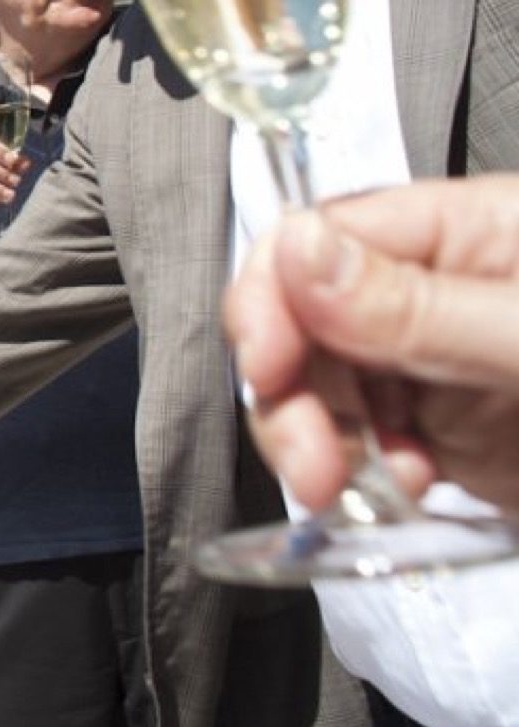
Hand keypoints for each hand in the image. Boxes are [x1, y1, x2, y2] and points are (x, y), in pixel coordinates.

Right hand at [225, 176, 518, 516]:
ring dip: (322, 445)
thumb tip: (294, 248)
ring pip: (319, 388)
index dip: (274, 300)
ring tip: (367, 496)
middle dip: (293, 397)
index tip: (266, 369)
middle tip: (313, 470)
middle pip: (304, 322)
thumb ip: (418, 303)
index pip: (322, 239)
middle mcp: (433, 286)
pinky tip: (404, 494)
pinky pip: (360, 440)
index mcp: (461, 230)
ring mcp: (433, 359)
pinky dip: (361, 475)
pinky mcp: (442, 427)